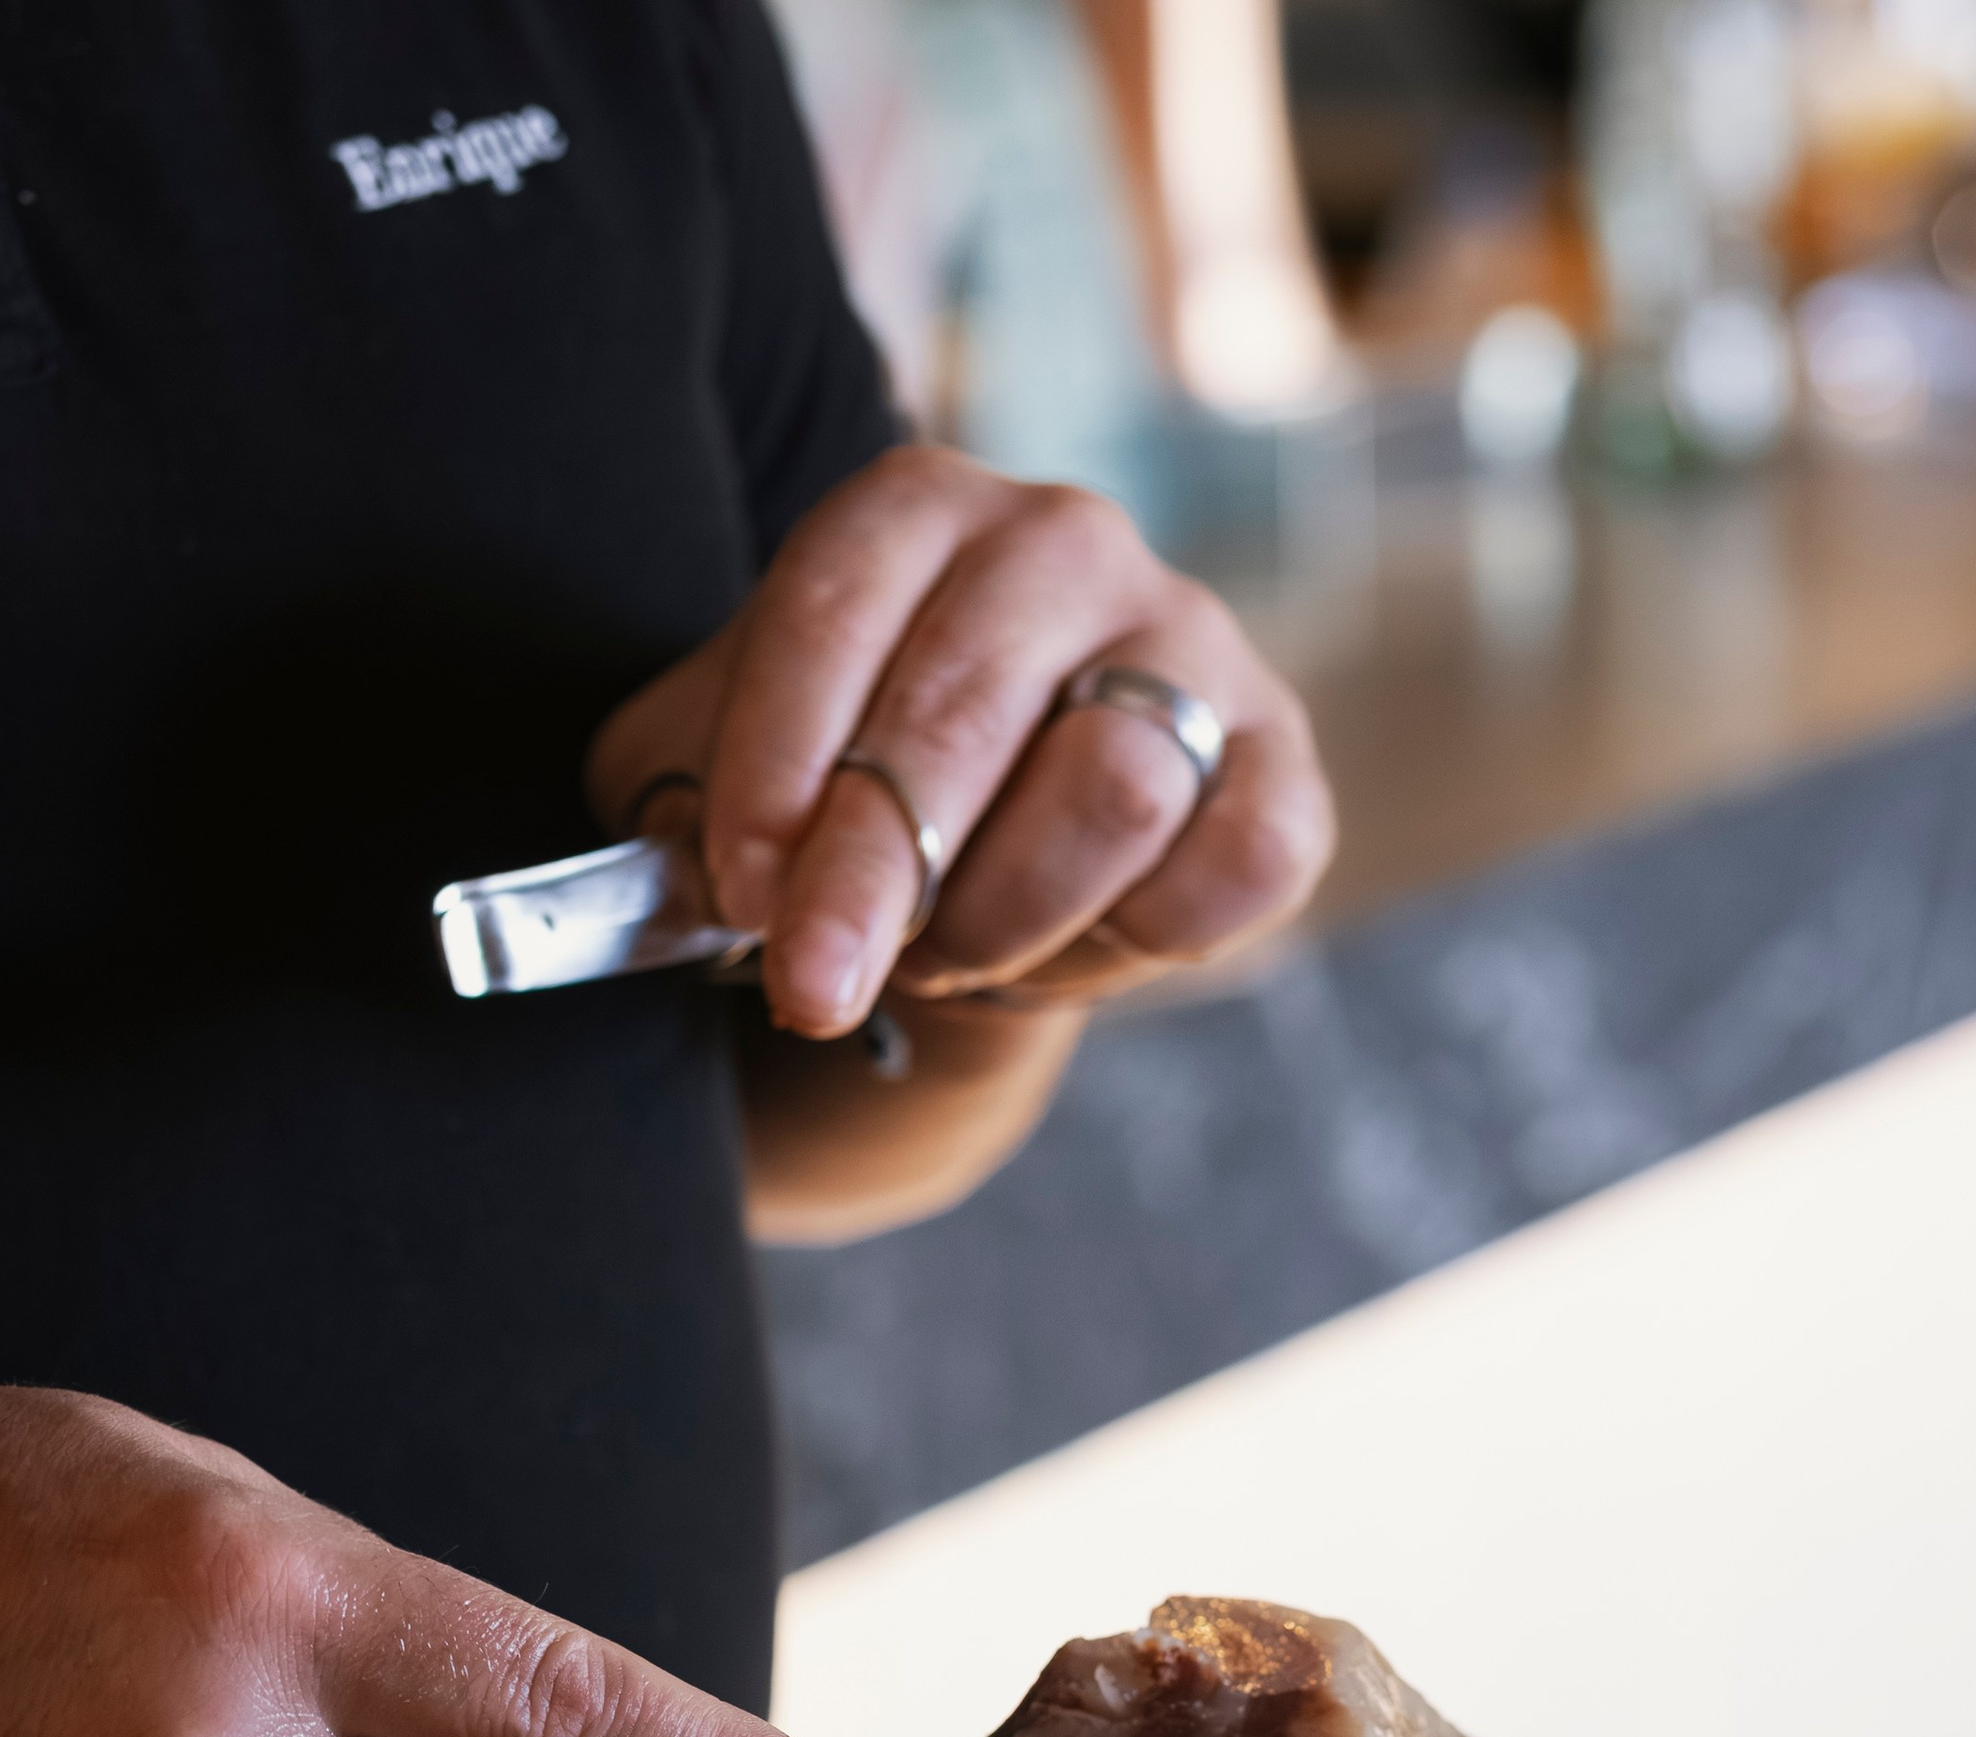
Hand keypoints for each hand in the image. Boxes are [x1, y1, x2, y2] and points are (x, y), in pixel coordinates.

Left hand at [586, 445, 1335, 1044]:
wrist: (982, 850)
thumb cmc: (836, 796)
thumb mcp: (716, 774)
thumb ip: (694, 802)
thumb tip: (739, 877)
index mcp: (916, 510)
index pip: (836, 612)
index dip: (779, 765)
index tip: (743, 891)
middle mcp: (1065, 542)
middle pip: (967, 713)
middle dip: (877, 874)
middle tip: (816, 986)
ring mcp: (1192, 644)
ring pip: (1111, 790)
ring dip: (1007, 914)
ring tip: (955, 949)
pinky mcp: (1281, 764)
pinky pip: (1237, 863)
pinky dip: (1146, 936)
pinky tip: (1079, 941)